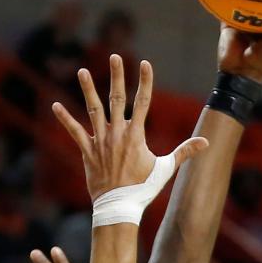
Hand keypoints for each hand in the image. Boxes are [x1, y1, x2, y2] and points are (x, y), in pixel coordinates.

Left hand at [53, 54, 205, 201]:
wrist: (120, 206)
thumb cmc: (144, 189)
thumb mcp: (166, 169)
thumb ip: (184, 152)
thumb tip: (206, 143)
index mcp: (136, 135)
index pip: (143, 102)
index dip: (145, 82)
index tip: (146, 63)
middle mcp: (118, 133)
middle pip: (117, 99)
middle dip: (116, 76)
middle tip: (114, 56)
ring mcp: (101, 141)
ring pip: (94, 110)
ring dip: (87, 89)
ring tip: (82, 71)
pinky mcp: (88, 151)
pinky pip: (74, 132)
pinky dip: (65, 119)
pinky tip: (55, 105)